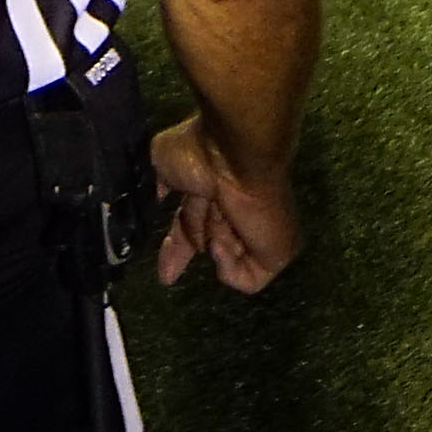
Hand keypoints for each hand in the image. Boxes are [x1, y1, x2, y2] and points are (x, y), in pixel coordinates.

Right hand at [150, 114, 301, 291]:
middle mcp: (238, 211)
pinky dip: (228, 264)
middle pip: (206, 240)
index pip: (194, 226)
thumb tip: (154, 199)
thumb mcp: (162, 161)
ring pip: (223, 254)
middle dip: (192, 235)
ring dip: (210, 235)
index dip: (177, 250)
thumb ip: (157, 184)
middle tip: (196, 210)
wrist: (236, 153)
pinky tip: (222, 240)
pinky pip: (247, 278)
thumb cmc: (199, 153)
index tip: (166, 276)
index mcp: (215, 191)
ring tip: (216, 208)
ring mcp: (259, 233)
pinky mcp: (277, 253)